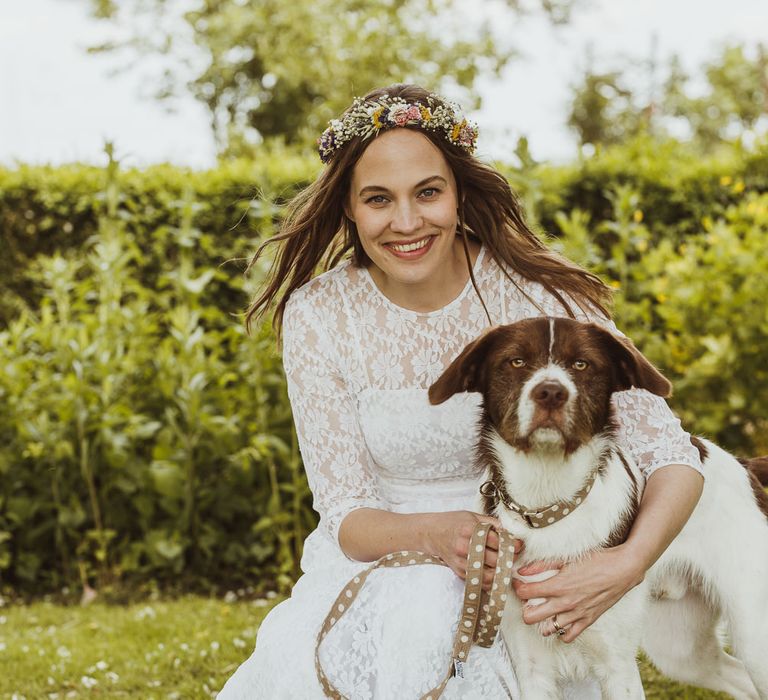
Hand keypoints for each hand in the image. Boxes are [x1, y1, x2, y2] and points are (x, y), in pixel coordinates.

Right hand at [424, 511, 522, 591]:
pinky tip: (493, 574)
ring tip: (504, 566)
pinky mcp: (459, 571)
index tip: (518, 545)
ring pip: (489, 574)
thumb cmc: (452, 522)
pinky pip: (479, 582)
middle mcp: (465, 546)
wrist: (431, 533)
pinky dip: (489, 581)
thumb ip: (490, 522)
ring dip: (500, 572)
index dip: (511, 544)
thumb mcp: (471, 515)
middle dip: (507, 559)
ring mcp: (461, 561)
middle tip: (512, 556)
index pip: (497, 541)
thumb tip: (509, 531)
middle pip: (495, 559)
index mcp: (470, 529)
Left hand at [511, 545, 643, 642]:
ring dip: (542, 621)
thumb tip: (522, 569)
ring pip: (548, 629)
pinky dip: (561, 632)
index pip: (526, 592)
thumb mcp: (567, 558)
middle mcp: (565, 603)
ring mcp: (576, 614)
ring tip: (543, 610)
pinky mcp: (588, 621)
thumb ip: (542, 565)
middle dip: (524, 608)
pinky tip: (561, 620)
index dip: (518, 587)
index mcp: (558, 585)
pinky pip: (569, 637)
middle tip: (528, 600)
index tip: (518, 583)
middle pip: (531, 617)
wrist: (622, 570)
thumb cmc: (596, 560)